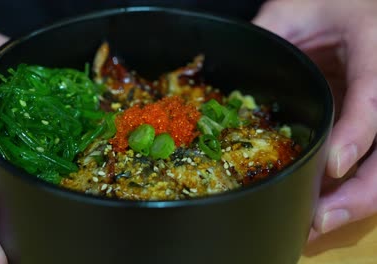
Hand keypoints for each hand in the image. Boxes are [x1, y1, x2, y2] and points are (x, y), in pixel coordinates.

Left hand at [253, 0, 376, 240]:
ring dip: (353, 199)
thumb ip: (268, 35)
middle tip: (319, 220)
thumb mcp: (295, 10)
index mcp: (375, 51)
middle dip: (360, 192)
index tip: (334, 165)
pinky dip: (347, 189)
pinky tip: (319, 204)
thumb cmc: (330, 2)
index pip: (374, 97)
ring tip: (314, 224)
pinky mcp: (368, 124)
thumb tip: (221, 69)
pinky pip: (368, 161)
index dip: (358, 133)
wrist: (355, 6)